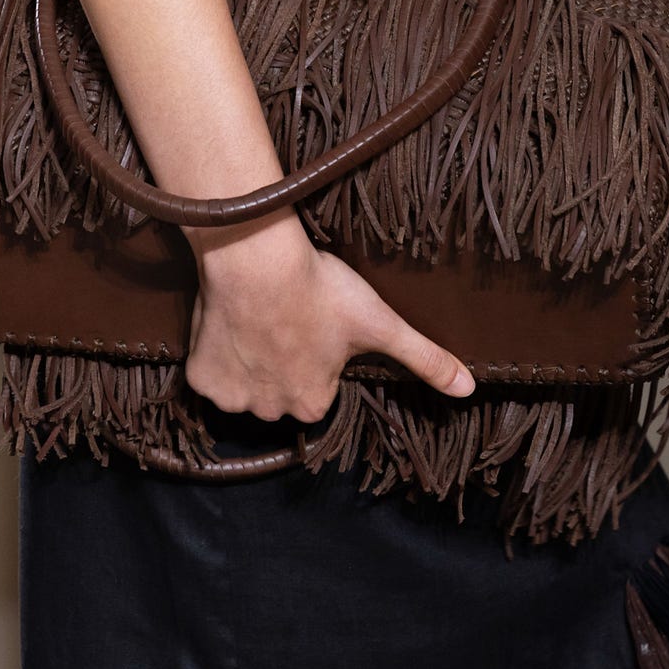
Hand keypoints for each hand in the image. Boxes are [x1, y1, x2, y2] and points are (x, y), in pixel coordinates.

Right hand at [183, 224, 475, 422]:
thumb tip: (469, 390)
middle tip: (286, 320)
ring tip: (259, 320)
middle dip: (281, 363)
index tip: (314, 328)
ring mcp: (231, 397)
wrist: (256, 257)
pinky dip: (216, 357)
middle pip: (278, 391)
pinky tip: (231, 326)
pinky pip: (209, 376)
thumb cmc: (320, 288)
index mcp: (312, 403)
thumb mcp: (381, 324)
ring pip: (244, 386)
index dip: (316, 358)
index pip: (316, 390)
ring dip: (248, 362)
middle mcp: (270, 411)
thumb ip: (425, 359)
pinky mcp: (200, 378)